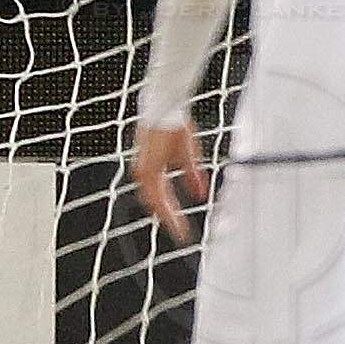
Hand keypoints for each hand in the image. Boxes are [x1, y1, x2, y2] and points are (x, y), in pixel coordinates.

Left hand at [132, 121, 208, 243]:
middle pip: (155, 202)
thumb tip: (200, 193)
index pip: (161, 196)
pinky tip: (173, 214)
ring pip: (154, 200)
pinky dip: (164, 205)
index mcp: (152, 169)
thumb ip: (192, 175)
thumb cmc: (173, 125)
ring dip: (167, 215)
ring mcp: (144, 170)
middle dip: (169, 218)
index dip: (171, 212)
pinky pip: (155, 192)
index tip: (181, 227)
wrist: (166, 109)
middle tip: (181, 234)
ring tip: (179, 230)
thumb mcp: (188, 154)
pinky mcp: (147, 167)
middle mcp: (144, 172)